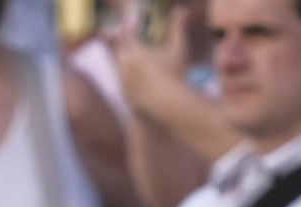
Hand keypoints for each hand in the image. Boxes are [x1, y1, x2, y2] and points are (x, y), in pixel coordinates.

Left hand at [107, 4, 191, 118]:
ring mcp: (122, 80)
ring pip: (116, 64)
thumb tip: (183, 8)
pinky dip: (125, 75)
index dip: (128, 27)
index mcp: (134, 50)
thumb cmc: (175, 73)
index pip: (124, 32)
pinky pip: (121, 80)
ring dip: (122, 58)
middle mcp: (124, 64)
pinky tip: (132, 76)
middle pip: (117, 47)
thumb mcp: (178, 48)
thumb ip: (178, 27)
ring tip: (130, 56)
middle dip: (122, 42)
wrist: (169, 104)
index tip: (134, 25)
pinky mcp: (124, 93)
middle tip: (127, 39)